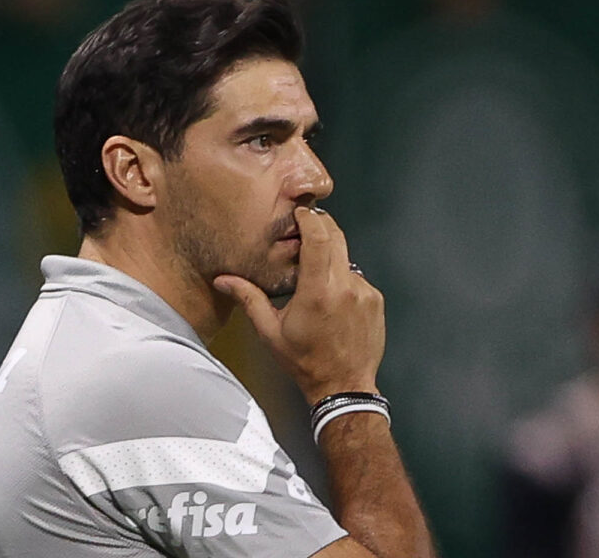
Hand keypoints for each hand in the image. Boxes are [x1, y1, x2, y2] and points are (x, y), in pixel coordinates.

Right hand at [214, 207, 385, 404]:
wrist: (343, 387)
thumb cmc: (305, 362)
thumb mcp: (270, 332)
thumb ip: (249, 299)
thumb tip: (223, 280)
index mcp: (317, 292)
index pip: (318, 239)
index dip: (310, 218)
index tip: (300, 211)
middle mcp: (344, 287)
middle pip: (336, 237)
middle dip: (321, 226)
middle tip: (306, 224)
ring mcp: (364, 292)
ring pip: (346, 258)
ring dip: (330, 257)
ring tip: (314, 275)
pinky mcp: (375, 300)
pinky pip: (357, 277)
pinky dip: (343, 279)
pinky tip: (332, 299)